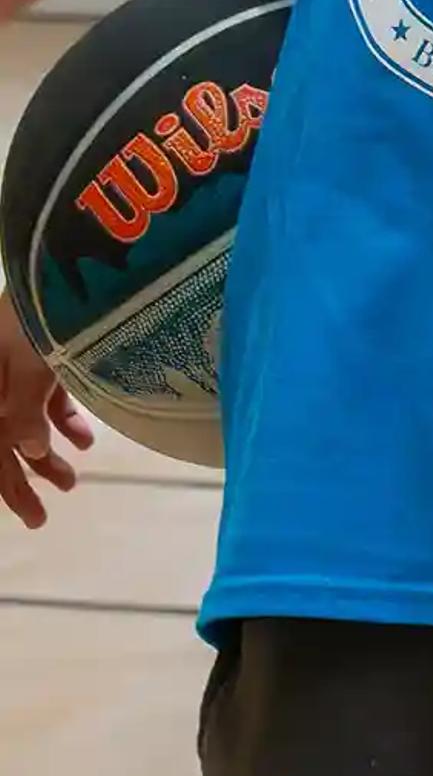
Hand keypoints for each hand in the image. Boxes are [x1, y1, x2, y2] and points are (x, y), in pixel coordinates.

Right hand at [0, 318, 94, 530]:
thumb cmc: (34, 314)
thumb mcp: (27, 366)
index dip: (7, 486)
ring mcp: (9, 366)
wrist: (55, 258)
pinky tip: (82, 440)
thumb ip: (24, 413)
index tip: (33, 517)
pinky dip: (57, 416)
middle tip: (44, 517)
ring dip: (42, 452)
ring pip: (19, 419)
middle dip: (19, 479)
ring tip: (72, 480)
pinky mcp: (36, 351)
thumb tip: (30, 450)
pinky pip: (38, 393)